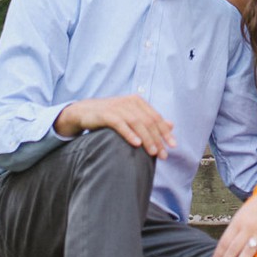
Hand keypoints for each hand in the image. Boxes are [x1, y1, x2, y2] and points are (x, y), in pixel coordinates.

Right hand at [56, 95, 175, 157]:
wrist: (84, 112)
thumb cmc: (110, 116)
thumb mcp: (131, 116)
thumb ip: (149, 120)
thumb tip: (171, 125)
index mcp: (138, 101)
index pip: (156, 118)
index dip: (165, 132)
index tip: (173, 146)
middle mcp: (130, 102)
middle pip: (149, 122)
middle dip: (158, 139)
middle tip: (163, 155)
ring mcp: (118, 107)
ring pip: (137, 123)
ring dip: (147, 139)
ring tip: (152, 152)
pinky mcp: (106, 114)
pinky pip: (120, 124)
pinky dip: (130, 134)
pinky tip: (136, 144)